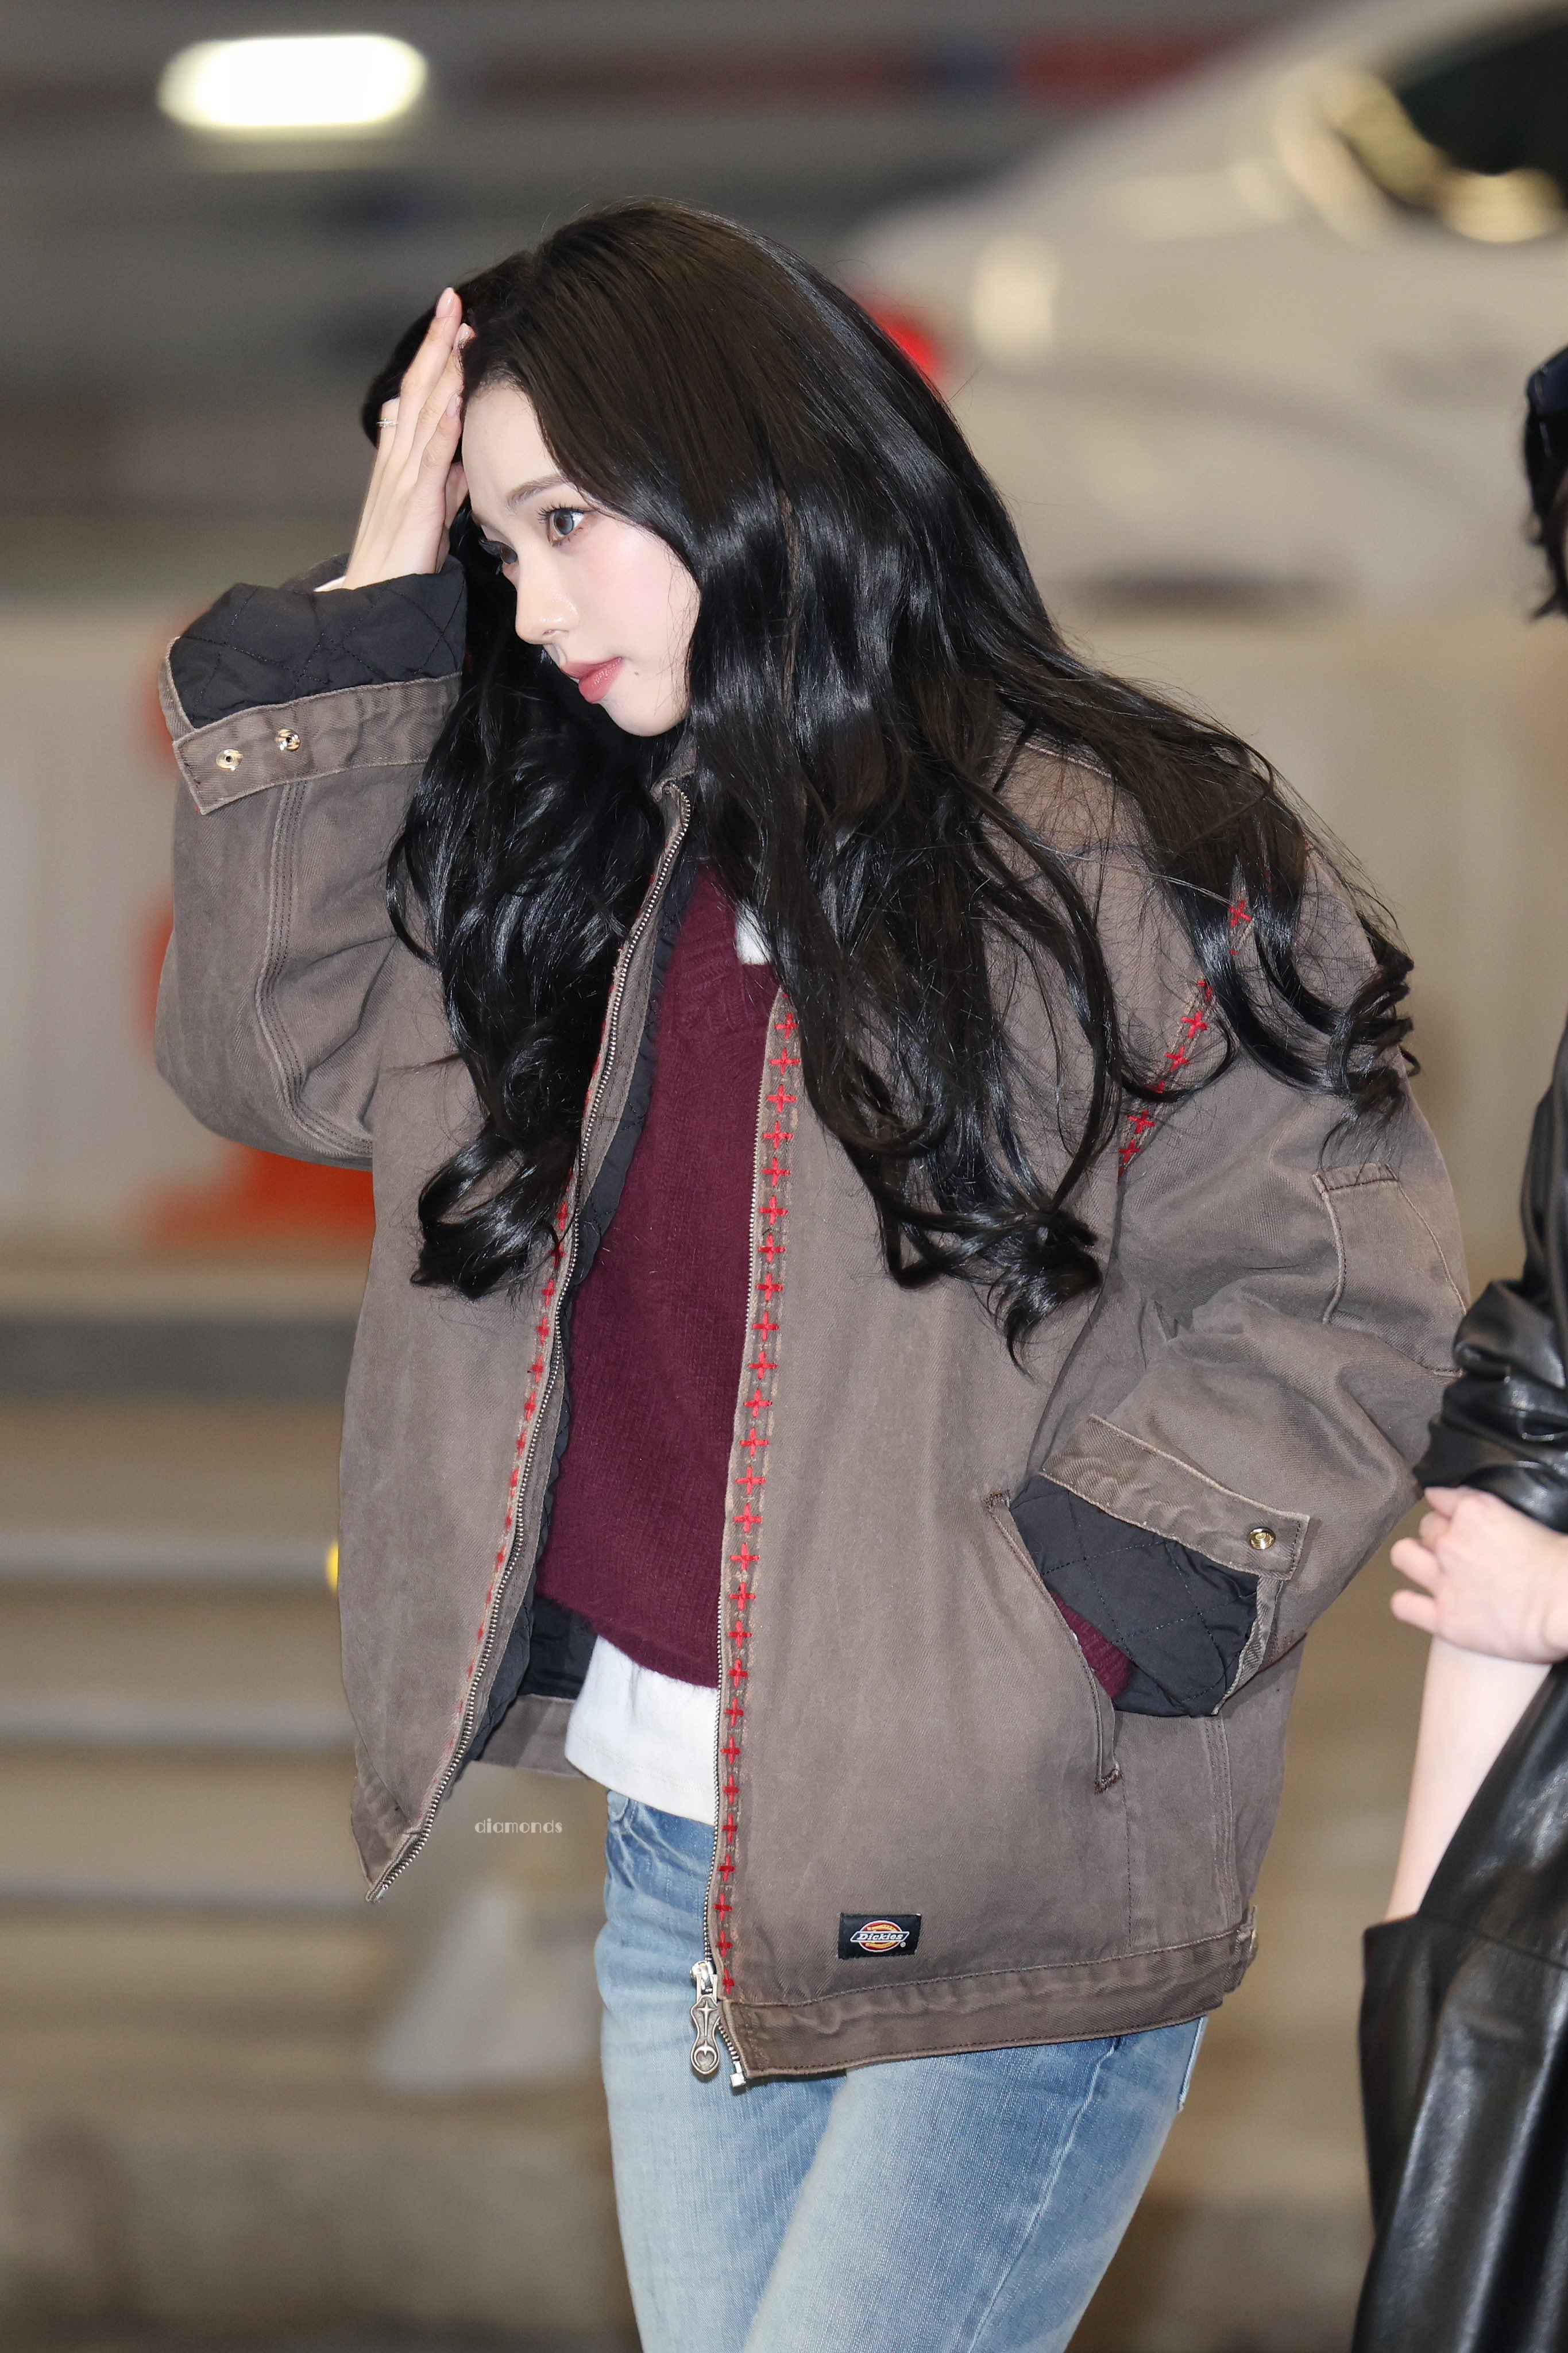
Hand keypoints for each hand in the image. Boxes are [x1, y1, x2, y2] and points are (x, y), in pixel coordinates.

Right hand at [341, 287, 472, 587]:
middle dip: (436, 344)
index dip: (434, 359)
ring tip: (460, 327)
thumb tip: (462, 456)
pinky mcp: (414, 503)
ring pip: (424, 409)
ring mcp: (402, 478)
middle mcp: (397, 460)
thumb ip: (445, 482)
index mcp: (399, 461)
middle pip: (417, 388)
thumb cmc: (402, 564)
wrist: (374, 602)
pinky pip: (431, 454)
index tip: (453, 323)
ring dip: (443, 367)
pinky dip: (445, 420)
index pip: (417, 397)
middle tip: (454, 300)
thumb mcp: (431, 514)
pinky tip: (458, 393)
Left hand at [1390, 1486, 1567, 1660]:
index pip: (1441, 1497)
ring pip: (1404, 1556)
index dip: (1448, 1509)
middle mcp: (1451, 1541)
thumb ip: (1500, 1517)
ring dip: (1414, 1559)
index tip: (1456, 1519)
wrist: (1566, 1603)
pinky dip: (1407, 1603)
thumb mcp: (1530, 1521)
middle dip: (1437, 1537)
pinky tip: (1419, 1605)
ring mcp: (1443, 1579)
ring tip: (1428, 1570)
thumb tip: (1493, 1522)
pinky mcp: (1445, 1618)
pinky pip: (1403, 1605)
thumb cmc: (1562, 1564)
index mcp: (1475, 1510)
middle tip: (1455, 1552)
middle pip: (1425, 1528)